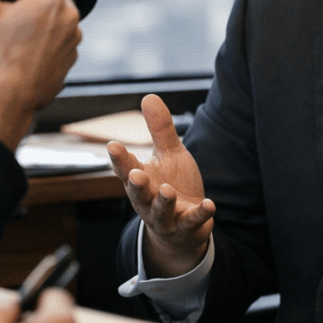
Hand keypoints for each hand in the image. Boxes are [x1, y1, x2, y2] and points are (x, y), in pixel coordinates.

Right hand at [0, 0, 82, 150]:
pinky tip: (25, 51)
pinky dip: (48, 42)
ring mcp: (72, 41)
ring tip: (18, 31)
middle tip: (16, 5)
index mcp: (50, 1)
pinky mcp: (70, 60)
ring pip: (62, 19)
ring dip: (45, 20)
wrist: (8, 98)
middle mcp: (69, 19)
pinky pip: (61, 42)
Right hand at [107, 94, 214, 276]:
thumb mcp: (169, 155)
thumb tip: (149, 96)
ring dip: (163, 202)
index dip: (119, 158)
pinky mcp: (186, 227)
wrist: (185, 225)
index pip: (125, 168)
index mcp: (141, 180)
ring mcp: (166, 217)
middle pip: (138, 194)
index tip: (113, 145)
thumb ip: (160, 130)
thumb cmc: (174, 184)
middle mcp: (148, 200)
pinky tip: (209, 204)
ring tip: (166, 190)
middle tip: (135, 174)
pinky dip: (199, 214)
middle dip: (136, 185)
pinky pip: (192, 221)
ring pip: (161, 212)